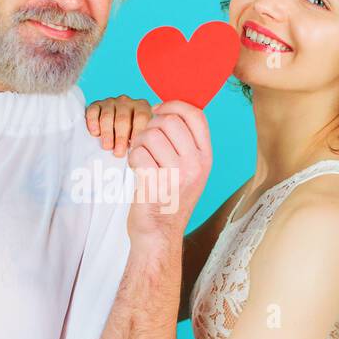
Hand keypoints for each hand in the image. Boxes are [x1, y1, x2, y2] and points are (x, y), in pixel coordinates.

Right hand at [85, 95, 151, 157]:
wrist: (117, 124)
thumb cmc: (132, 132)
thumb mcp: (141, 134)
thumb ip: (142, 139)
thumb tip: (140, 152)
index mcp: (141, 106)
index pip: (141, 117)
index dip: (137, 132)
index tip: (134, 147)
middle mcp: (126, 102)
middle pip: (123, 119)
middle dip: (120, 137)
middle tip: (118, 152)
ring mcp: (110, 102)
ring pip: (107, 116)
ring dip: (107, 133)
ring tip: (107, 147)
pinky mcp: (96, 105)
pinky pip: (93, 111)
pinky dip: (93, 122)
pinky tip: (95, 133)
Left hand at [125, 100, 211, 242]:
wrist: (160, 234)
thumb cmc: (170, 198)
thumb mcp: (190, 169)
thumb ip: (185, 141)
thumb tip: (166, 106)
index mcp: (206, 157)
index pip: (196, 114)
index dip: (174, 104)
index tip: (159, 110)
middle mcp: (195, 165)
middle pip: (169, 120)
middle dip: (151, 125)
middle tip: (147, 142)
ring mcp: (177, 176)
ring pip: (150, 135)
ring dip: (139, 143)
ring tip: (142, 157)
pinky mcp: (156, 185)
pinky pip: (138, 153)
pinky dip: (132, 158)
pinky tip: (138, 170)